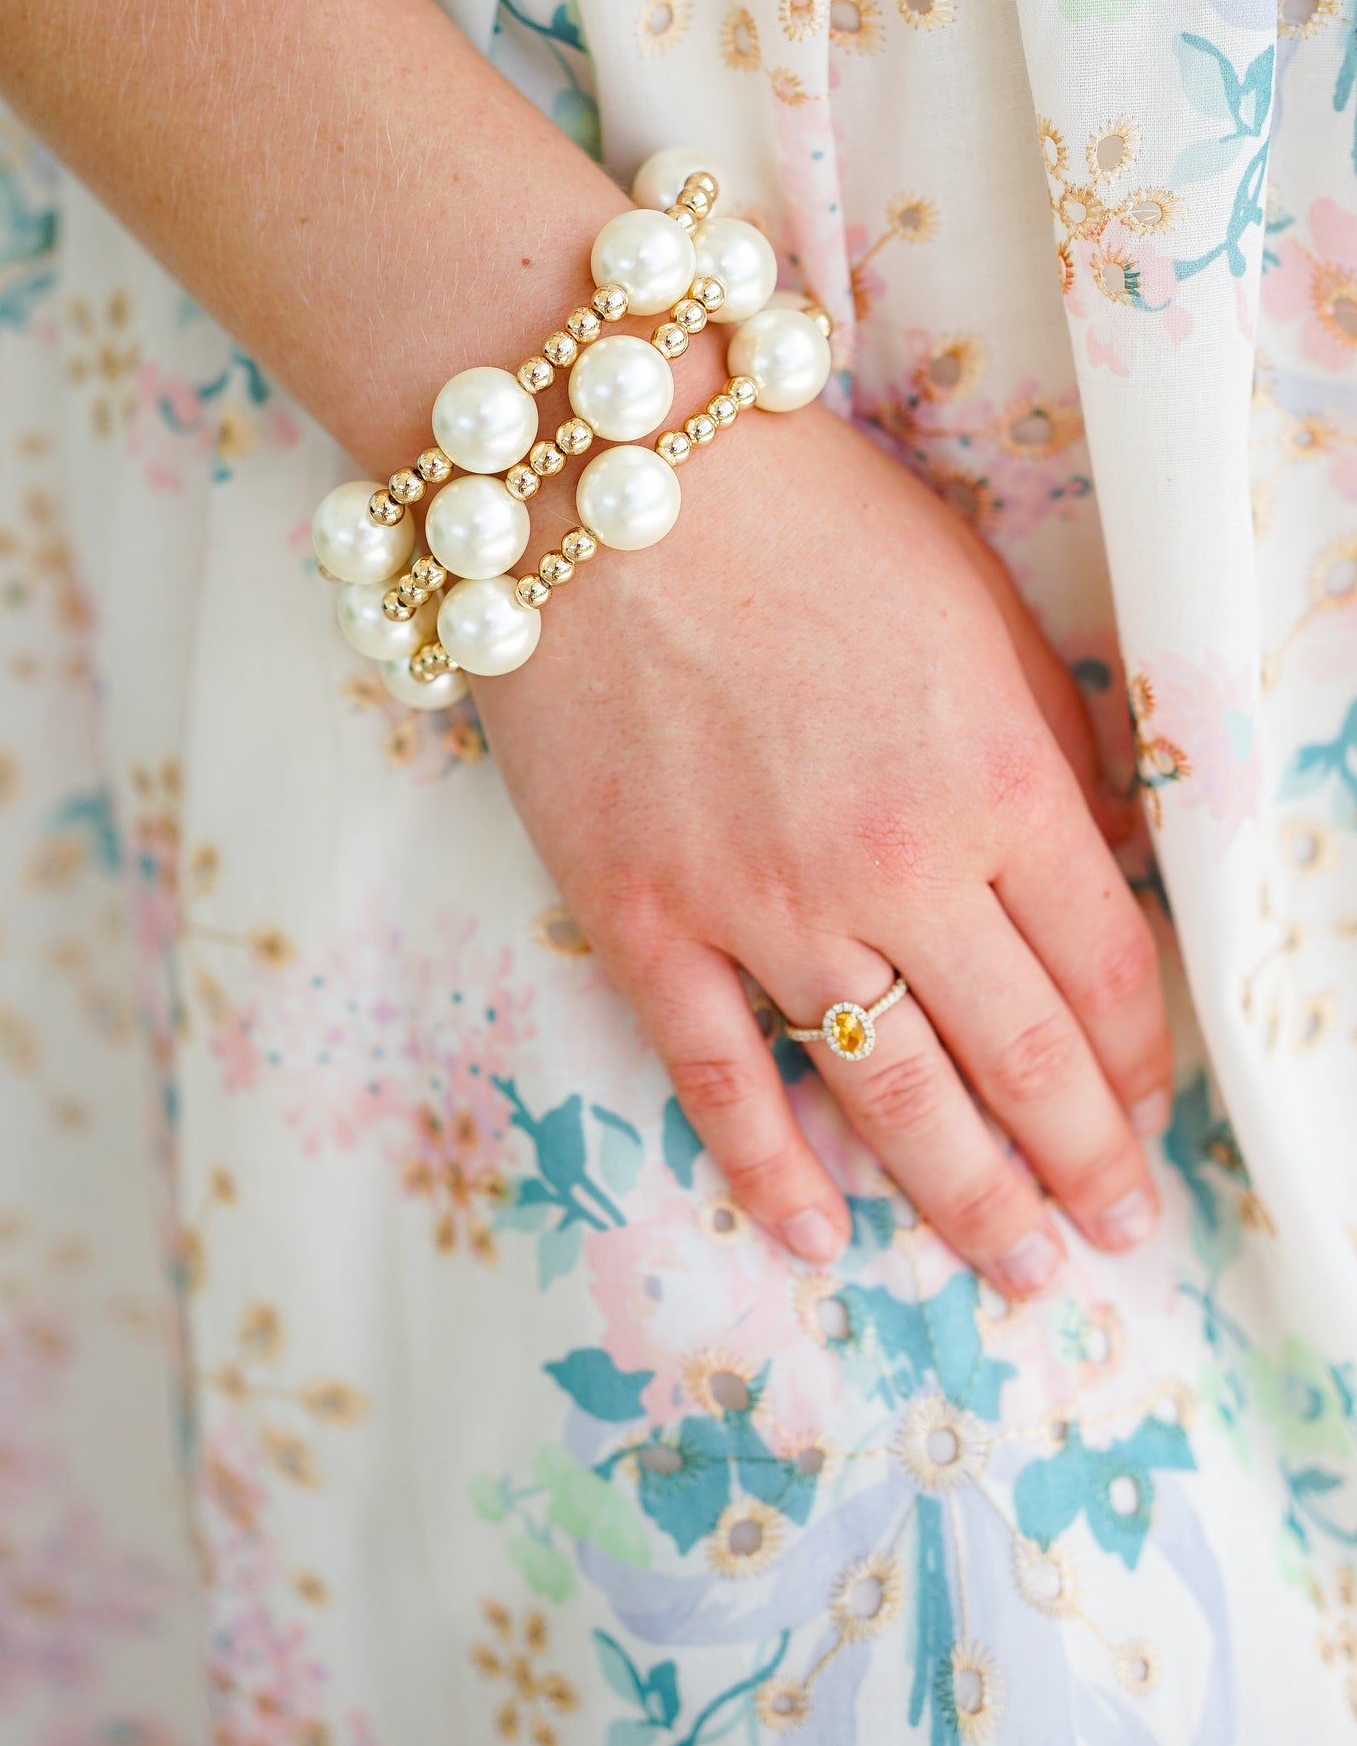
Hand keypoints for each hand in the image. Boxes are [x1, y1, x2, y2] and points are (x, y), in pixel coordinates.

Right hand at [474, 387, 1172, 1296]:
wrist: (599, 479)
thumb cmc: (807, 519)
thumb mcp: (980, 608)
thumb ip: (1052, 746)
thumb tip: (1103, 863)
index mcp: (999, 781)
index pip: (1103, 971)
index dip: (1138, 1063)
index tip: (1147, 1113)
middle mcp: (896, 868)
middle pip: (1020, 1057)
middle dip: (1082, 1161)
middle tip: (1115, 1234)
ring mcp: (761, 907)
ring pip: (890, 1094)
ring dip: (967, 1197)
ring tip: (1018, 1265)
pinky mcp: (641, 921)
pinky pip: (718, 1079)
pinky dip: (772, 1171)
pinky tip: (818, 1234)